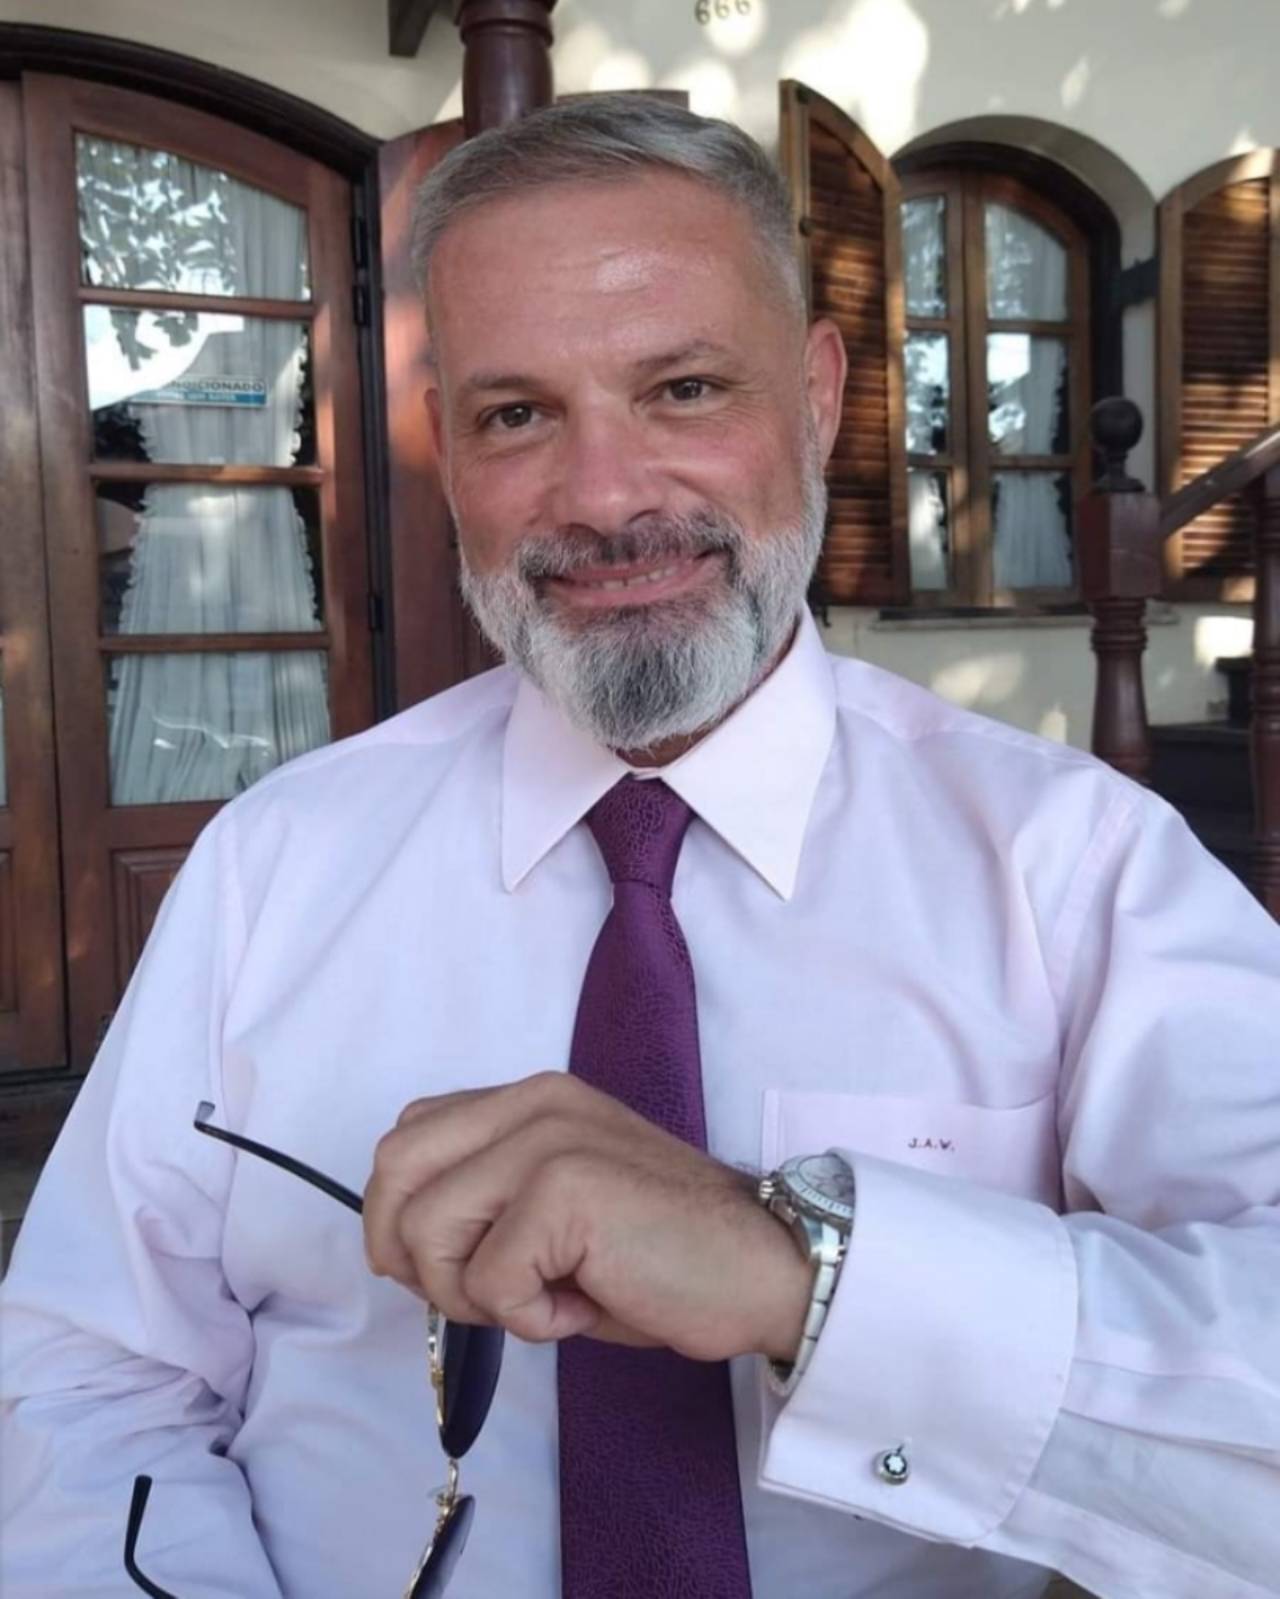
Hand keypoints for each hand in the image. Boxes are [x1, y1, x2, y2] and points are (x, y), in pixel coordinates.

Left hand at [362, 1072, 811, 1362]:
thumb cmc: (663, 1252)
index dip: (404, 1217)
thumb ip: (487, 1196)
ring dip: (472, 1296)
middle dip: (411, 1256)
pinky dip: (528, 1319)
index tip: (455, 1269)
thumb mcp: (557, 1203)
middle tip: (480, 1296)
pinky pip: (488, 1281)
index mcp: (528, 1098)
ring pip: (426, 1232)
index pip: (406, 1138)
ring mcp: (547, 1138)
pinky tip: (584, 1305)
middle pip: (393, 1171)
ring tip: (545, 1298)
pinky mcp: (565, 1189)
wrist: (764, 1267)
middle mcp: (532, 1102)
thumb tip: (406, 1244)